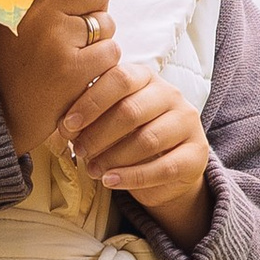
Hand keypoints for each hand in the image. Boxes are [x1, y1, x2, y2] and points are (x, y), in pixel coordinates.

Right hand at [0, 0, 119, 162]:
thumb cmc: (14, 68)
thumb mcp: (22, 25)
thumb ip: (57, 8)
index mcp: (36, 3)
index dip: (90, 15)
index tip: (75, 32)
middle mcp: (46, 18)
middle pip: (102, 16)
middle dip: (95, 36)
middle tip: (69, 56)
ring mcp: (60, 45)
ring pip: (109, 39)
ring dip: (99, 57)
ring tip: (73, 70)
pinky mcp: (72, 72)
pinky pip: (108, 62)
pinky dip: (100, 75)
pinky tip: (78, 84)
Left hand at [56, 53, 213, 241]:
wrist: (167, 170)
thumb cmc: (128, 138)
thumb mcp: (110, 120)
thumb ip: (92, 115)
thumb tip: (62, 126)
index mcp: (146, 78)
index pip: (119, 78)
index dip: (90, 102)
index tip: (67, 126)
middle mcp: (171, 95)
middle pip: (131, 110)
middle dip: (98, 134)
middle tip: (78, 151)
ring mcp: (187, 123)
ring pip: (147, 140)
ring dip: (112, 157)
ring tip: (92, 170)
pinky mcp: (197, 154)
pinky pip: (163, 167)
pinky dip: (132, 176)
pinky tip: (110, 181)